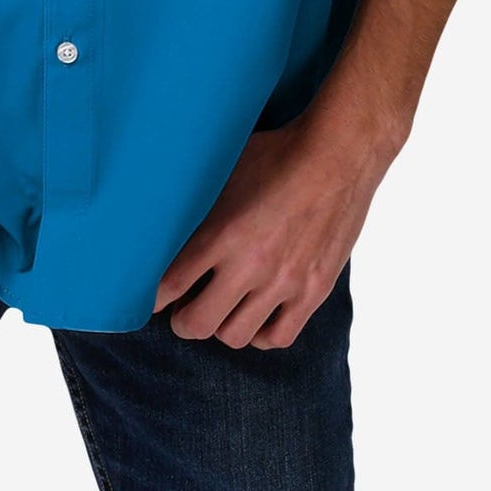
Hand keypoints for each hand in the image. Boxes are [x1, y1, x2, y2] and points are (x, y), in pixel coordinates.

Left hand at [150, 115, 375, 347]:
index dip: (153, 296)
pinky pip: (279, 337)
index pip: (171, 285)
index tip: (152, 296)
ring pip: (235, 335)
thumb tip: (165, 219)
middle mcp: (251, 265)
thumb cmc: (278, 154)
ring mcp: (284, 282)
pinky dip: (260, 334)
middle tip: (182, 310)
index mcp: (223, 233)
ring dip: (220, 326)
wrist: (338, 155)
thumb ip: (198, 205)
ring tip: (219, 311)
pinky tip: (255, 317)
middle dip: (182, 321)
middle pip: (198, 323)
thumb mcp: (225, 170)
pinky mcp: (313, 291)